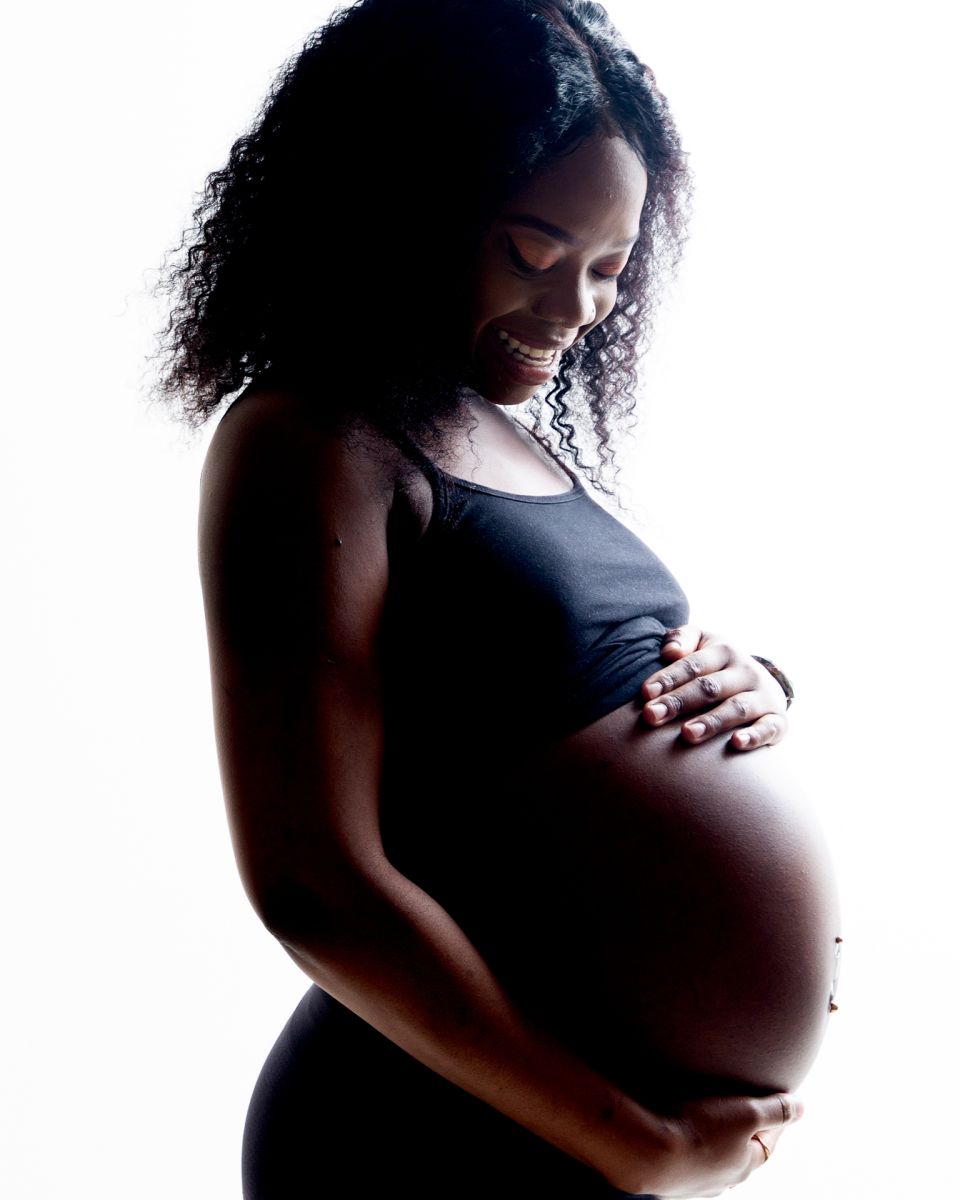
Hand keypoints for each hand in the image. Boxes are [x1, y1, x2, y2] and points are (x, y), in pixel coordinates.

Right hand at [625, 1092, 800, 1198]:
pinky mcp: (671, 1176)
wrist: (647, 1152)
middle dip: (740, 1128)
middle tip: (734, 1102)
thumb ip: (776, 1110)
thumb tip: (802, 1107)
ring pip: (712, 1155)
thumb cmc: (699, 1131)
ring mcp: (696, 1181)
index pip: (769, 1141)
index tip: (767, 1099)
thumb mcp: (746, 1113)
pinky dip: (688, 1142)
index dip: (771, 1119)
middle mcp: (724, 1180)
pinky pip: (686, 1156)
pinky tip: (677, 1125)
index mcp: (746, 1166)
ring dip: (712, 1135)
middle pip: (740, 1150)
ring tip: (702, 1110)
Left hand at [640, 626, 787, 750]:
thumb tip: (669, 652)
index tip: (645, 694)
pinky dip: (754, 736)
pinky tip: (736, 743)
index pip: (693, 664)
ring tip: (687, 734)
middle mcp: (746, 671)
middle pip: (709, 687)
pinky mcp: (777, 721)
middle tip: (652, 716)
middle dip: (679, 702)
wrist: (764, 685)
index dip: (668, 678)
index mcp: (724, 651)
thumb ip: (681, 639)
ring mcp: (763, 696)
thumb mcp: (701, 644)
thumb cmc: (716, 666)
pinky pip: (768, 728)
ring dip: (711, 721)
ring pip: (736, 708)